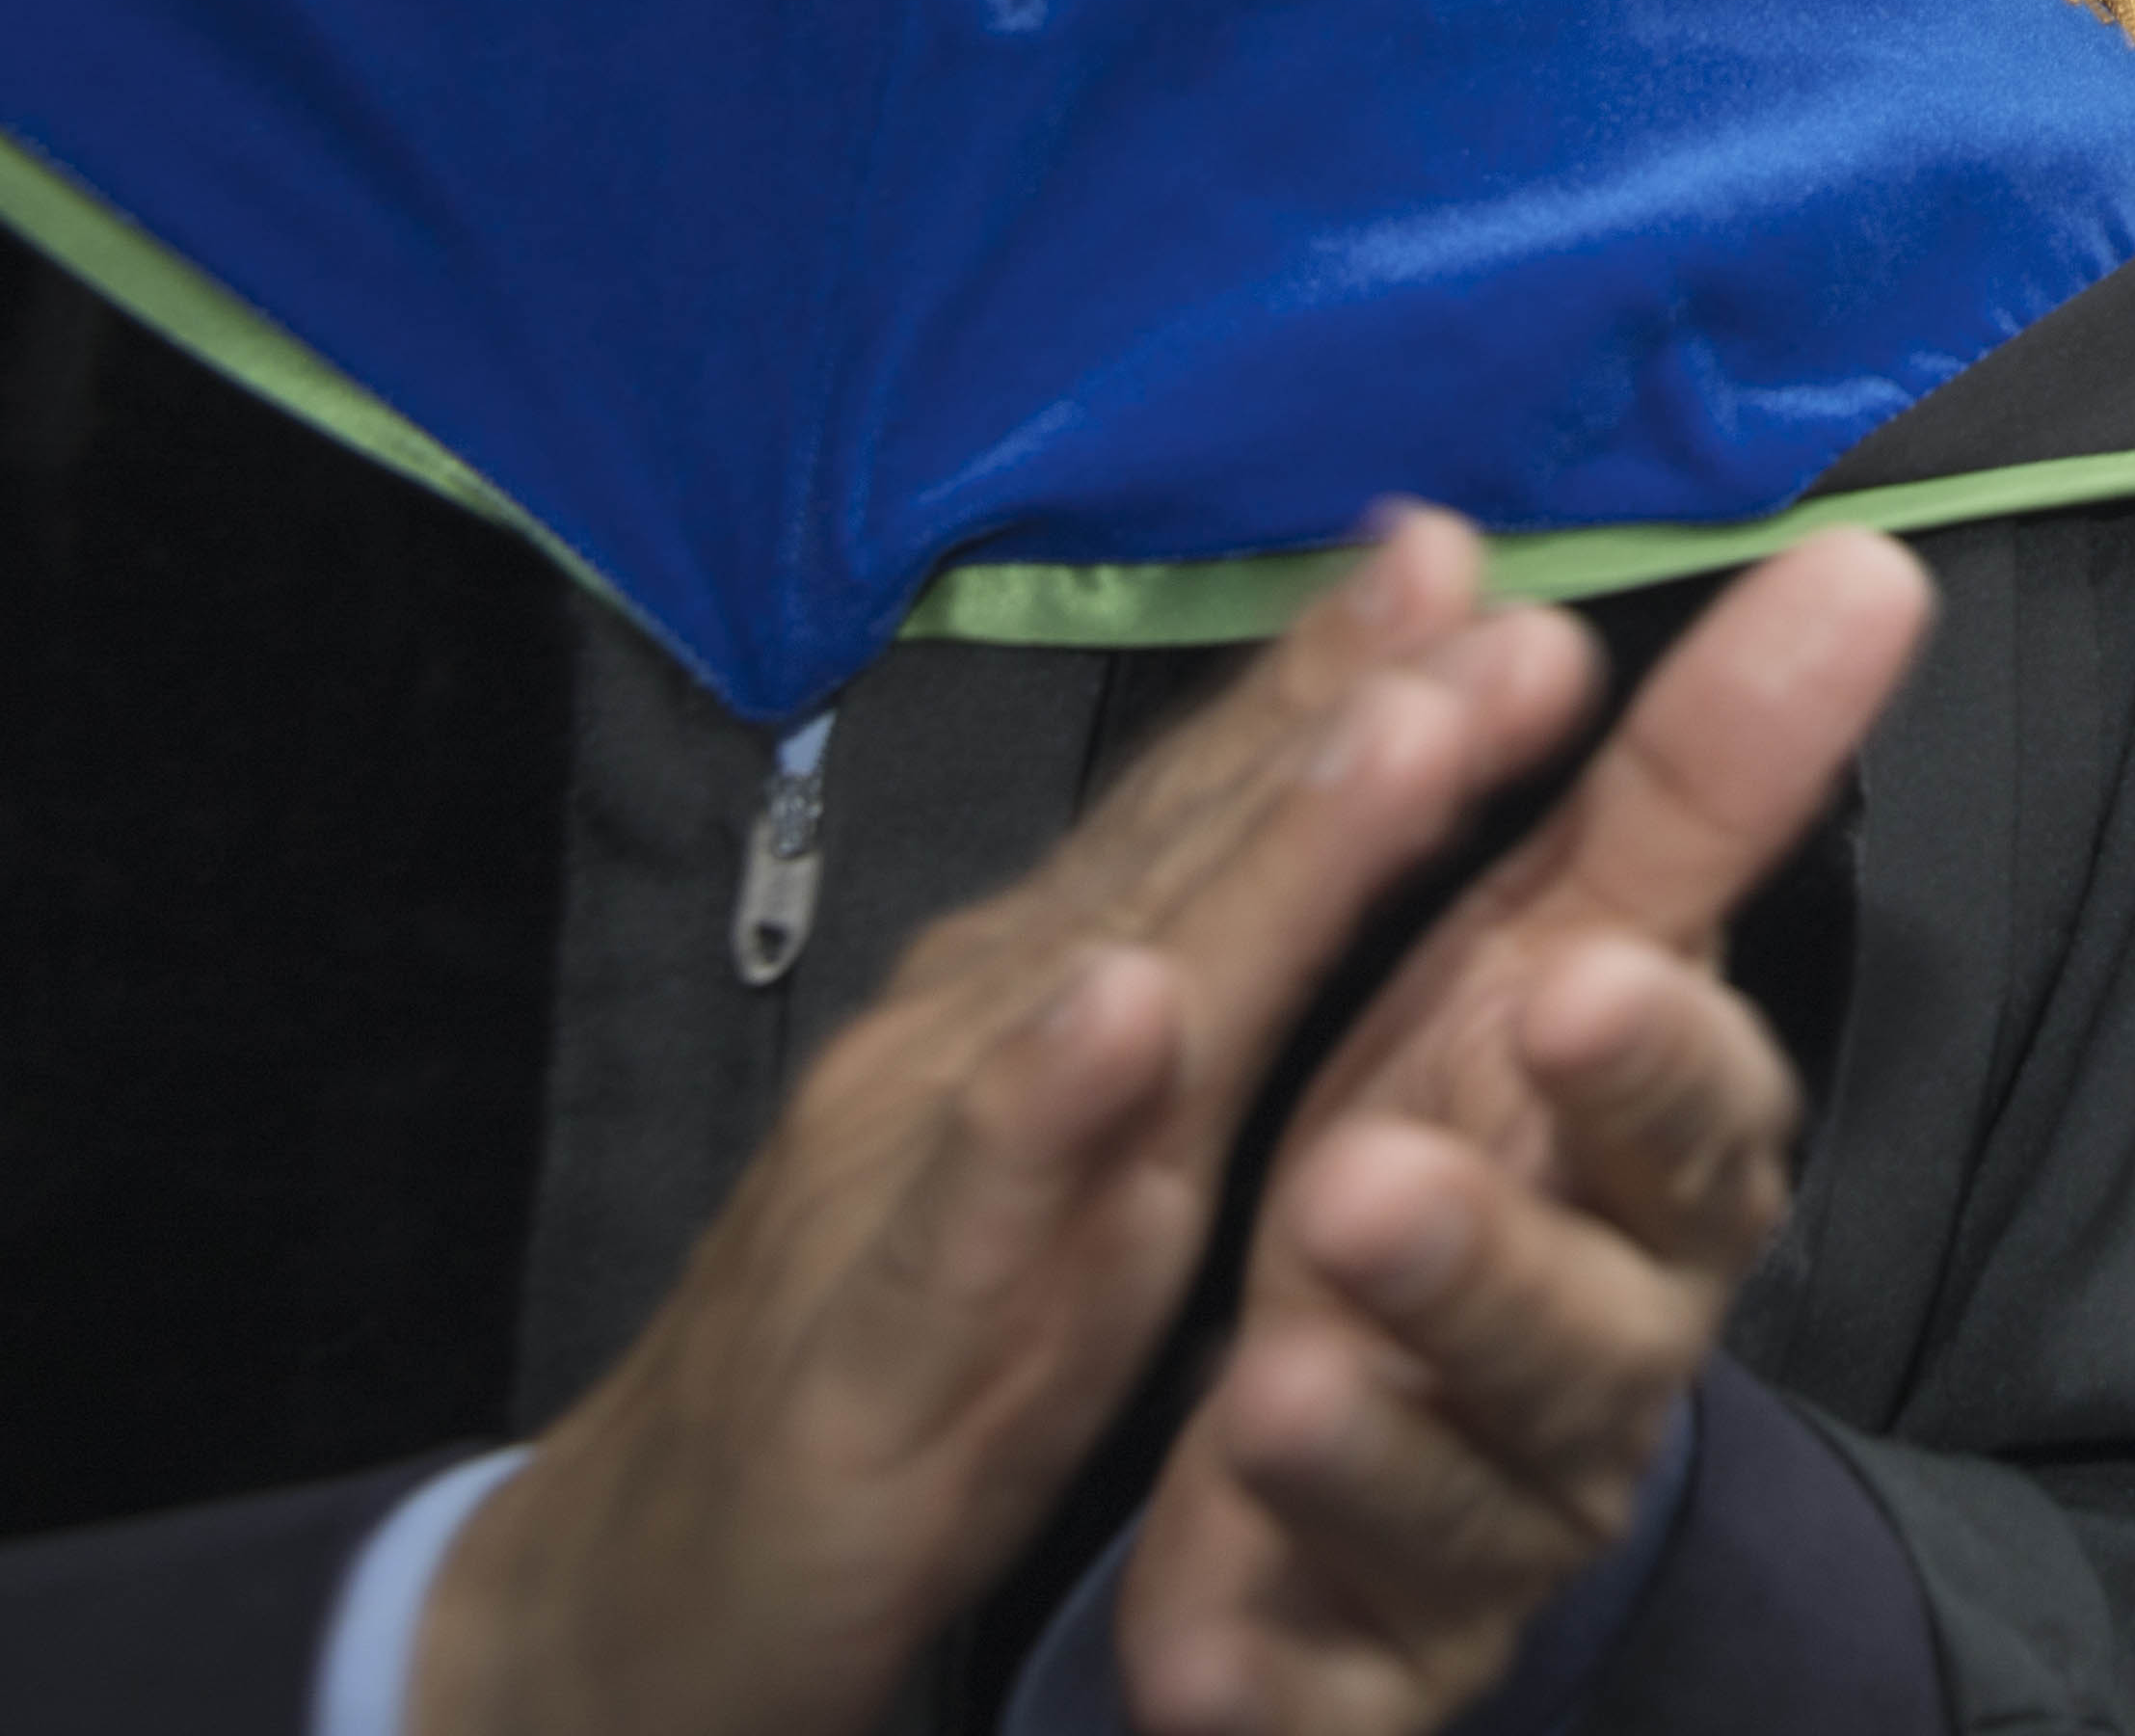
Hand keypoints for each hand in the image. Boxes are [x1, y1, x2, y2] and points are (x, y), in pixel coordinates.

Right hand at [415, 513, 1606, 1735]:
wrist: (652, 1586)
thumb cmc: (906, 1341)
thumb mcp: (1087, 1150)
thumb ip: (1196, 980)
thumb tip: (1339, 795)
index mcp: (1053, 989)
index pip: (1210, 806)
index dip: (1339, 676)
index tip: (1470, 548)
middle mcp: (985, 1033)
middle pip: (1187, 850)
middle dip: (1344, 712)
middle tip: (1482, 590)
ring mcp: (918, 1173)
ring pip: (1105, 983)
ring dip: (1253, 853)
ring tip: (1391, 730)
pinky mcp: (873, 1355)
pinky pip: (973, 1218)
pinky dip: (1045, 1110)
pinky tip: (1123, 1014)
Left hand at [1122, 529, 1936, 1735]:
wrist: (1375, 1443)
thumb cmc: (1483, 1148)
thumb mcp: (1556, 953)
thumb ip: (1695, 789)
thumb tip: (1868, 563)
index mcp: (1654, 1172)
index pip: (1690, 1112)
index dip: (1643, 1063)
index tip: (1563, 979)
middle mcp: (1601, 1351)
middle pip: (1583, 1326)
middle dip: (1485, 1261)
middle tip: (1358, 1186)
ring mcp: (1488, 1523)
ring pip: (1454, 1498)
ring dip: (1365, 1441)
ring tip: (1261, 1388)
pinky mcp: (1369, 1668)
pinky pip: (1329, 1681)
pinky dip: (1270, 1649)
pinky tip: (1197, 1629)